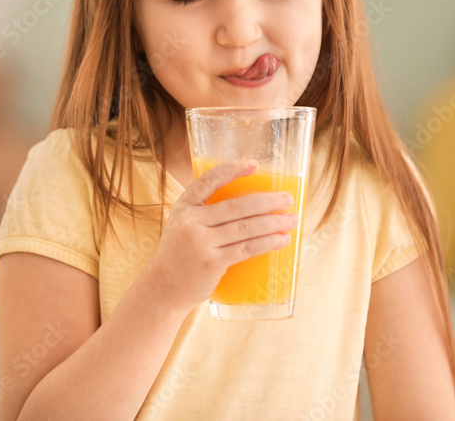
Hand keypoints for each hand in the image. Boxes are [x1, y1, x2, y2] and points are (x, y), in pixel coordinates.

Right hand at [141, 159, 298, 314]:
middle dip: (268, 201)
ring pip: (246, 228)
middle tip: (288, 199)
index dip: (232, 170)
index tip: (255, 165)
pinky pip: (246, 249)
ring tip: (291, 220)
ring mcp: (201, 243)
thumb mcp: (182, 226)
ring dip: (274, 223)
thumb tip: (249, 206)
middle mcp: (191, 221)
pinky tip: (281, 240)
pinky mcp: (212, 263)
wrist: (162, 288)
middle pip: (237, 206)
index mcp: (184, 206)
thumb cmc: (180, 255)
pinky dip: (267, 243)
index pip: (209, 180)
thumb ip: (205, 214)